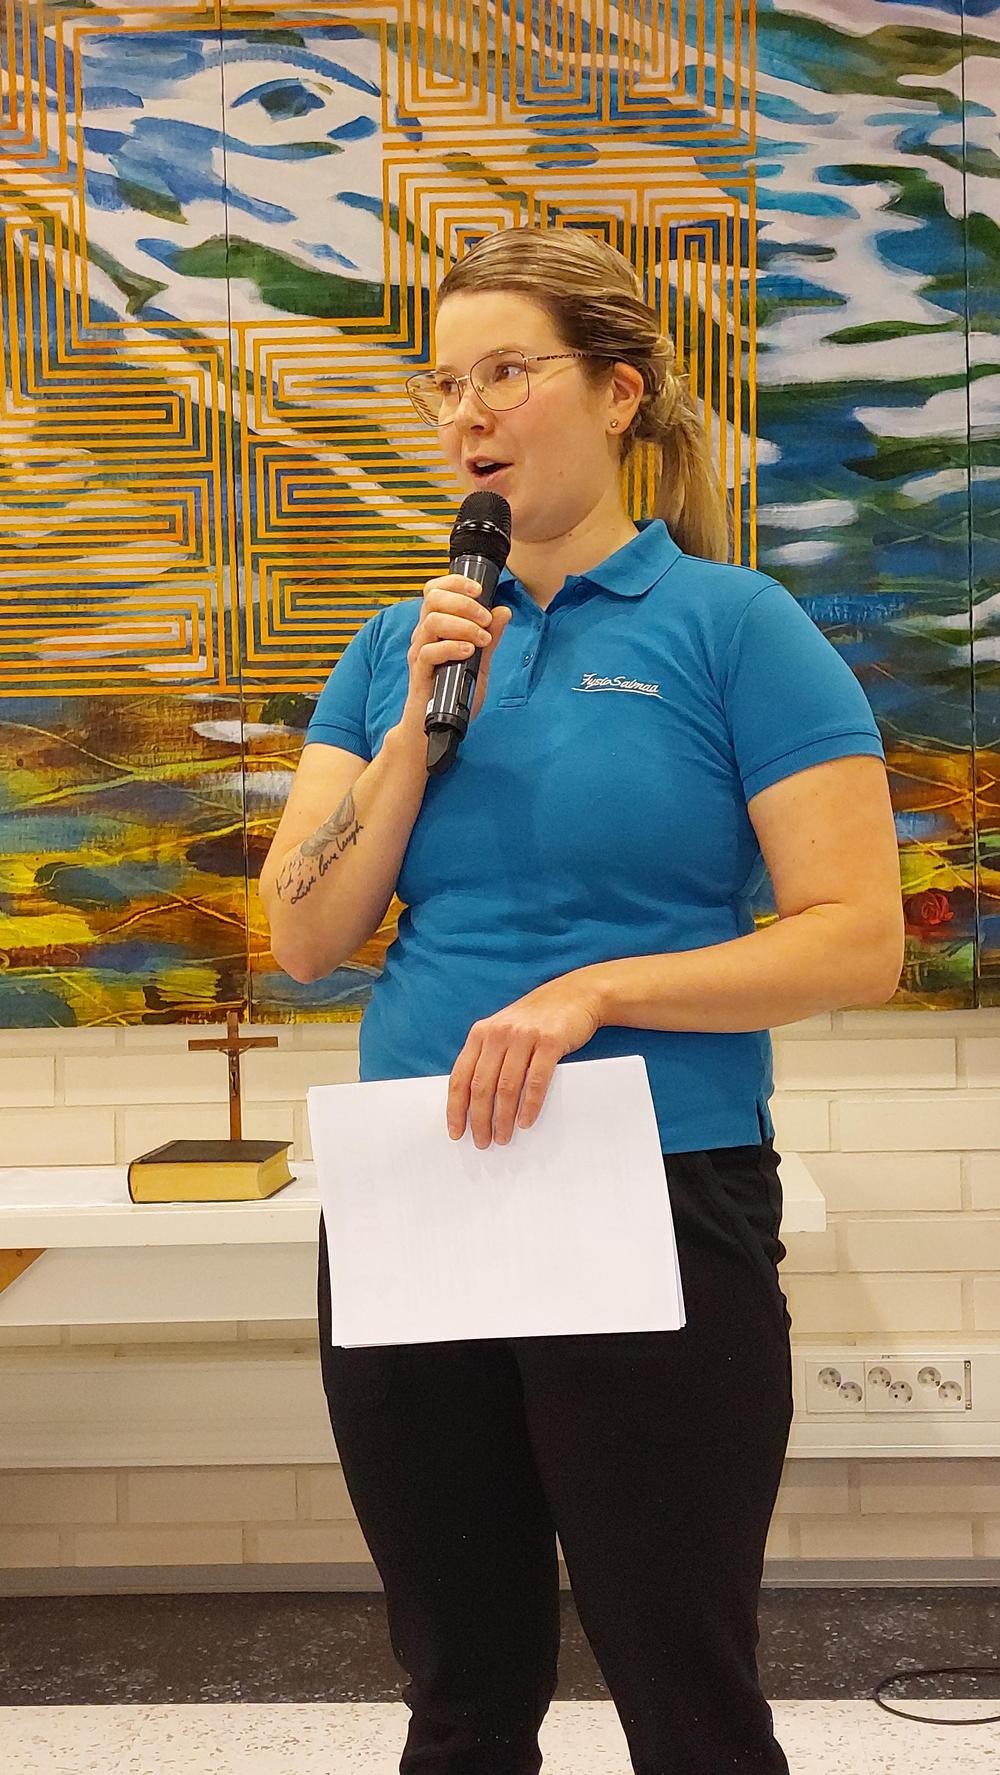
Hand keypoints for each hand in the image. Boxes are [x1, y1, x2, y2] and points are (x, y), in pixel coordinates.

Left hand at [447, 972, 603, 1147]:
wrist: (576, 995)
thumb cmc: (537, 1018)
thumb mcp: (503, 1029)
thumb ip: (487, 1055)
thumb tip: (473, 1100)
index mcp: (481, 1033)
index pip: (460, 1077)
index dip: (456, 1108)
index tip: (457, 1132)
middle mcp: (498, 1034)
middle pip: (481, 1086)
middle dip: (479, 1119)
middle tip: (483, 1142)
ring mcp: (524, 1037)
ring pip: (506, 1087)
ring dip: (503, 1118)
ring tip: (503, 1137)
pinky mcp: (550, 1042)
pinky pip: (536, 1081)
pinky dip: (530, 1105)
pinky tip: (526, 1121)